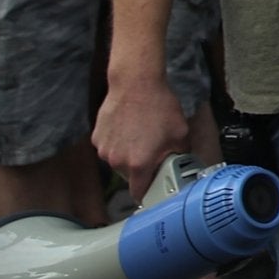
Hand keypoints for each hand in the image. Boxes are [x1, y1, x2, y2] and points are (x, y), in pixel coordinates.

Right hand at [92, 75, 189, 200]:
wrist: (136, 84)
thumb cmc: (159, 106)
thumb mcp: (181, 134)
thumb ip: (179, 156)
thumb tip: (181, 166)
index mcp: (140, 164)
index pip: (139, 193)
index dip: (147, 194)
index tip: (152, 194)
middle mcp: (118, 161)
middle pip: (130, 176)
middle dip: (141, 168)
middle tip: (152, 150)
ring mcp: (104, 150)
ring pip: (118, 161)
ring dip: (128, 154)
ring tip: (141, 134)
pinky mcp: (97, 138)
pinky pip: (109, 148)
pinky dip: (118, 142)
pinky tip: (129, 127)